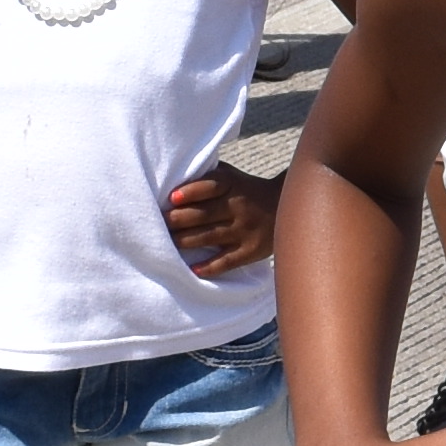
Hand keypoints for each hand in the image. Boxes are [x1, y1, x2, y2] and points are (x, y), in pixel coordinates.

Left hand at [163, 163, 281, 275]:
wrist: (285, 206)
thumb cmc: (246, 190)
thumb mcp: (231, 176)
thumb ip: (208, 176)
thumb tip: (173, 179)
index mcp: (233, 185)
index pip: (210, 186)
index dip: (191, 192)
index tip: (172, 198)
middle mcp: (238, 207)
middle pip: (203, 214)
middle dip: (178, 220)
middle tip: (159, 225)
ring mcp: (244, 230)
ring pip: (209, 237)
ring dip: (185, 241)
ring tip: (167, 244)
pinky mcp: (250, 251)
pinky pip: (227, 261)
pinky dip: (210, 267)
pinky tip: (193, 270)